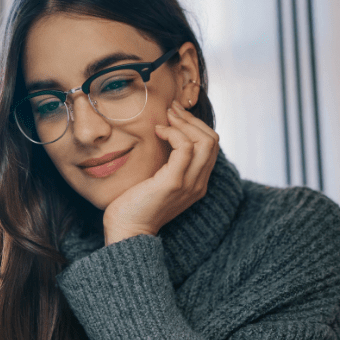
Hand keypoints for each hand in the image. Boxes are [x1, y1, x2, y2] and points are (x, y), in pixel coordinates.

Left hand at [103, 100, 220, 244]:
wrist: (126, 231)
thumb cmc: (134, 205)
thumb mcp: (156, 180)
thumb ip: (165, 163)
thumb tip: (161, 134)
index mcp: (196, 183)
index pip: (210, 146)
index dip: (195, 125)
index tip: (174, 114)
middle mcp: (198, 184)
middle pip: (212, 140)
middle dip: (191, 119)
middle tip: (171, 109)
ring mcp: (188, 184)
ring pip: (204, 142)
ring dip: (184, 123)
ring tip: (166, 116)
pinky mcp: (173, 183)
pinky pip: (185, 148)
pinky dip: (173, 133)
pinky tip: (158, 131)